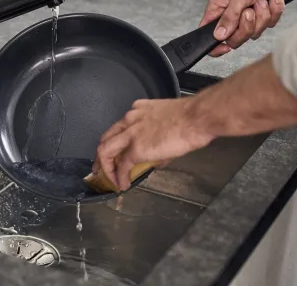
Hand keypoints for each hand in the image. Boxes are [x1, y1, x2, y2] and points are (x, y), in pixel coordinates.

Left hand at [93, 98, 213, 190]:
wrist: (197, 118)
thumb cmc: (191, 118)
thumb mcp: (167, 121)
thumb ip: (157, 137)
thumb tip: (157, 159)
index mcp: (138, 110)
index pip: (120, 127)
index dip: (115, 141)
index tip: (116, 151)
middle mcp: (130, 120)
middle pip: (106, 138)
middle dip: (101, 155)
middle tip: (100, 166)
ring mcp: (131, 134)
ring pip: (105, 150)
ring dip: (104, 167)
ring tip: (107, 178)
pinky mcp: (136, 149)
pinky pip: (122, 166)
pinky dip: (119, 177)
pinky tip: (122, 184)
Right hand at [199, 0, 295, 56]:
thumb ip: (229, 17)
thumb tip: (218, 35)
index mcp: (219, 7)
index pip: (208, 32)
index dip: (216, 44)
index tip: (225, 47)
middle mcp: (232, 13)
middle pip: (235, 38)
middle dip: (247, 26)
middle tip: (250, 11)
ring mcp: (248, 15)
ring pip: (254, 32)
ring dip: (263, 15)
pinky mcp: (264, 14)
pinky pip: (269, 24)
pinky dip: (274, 11)